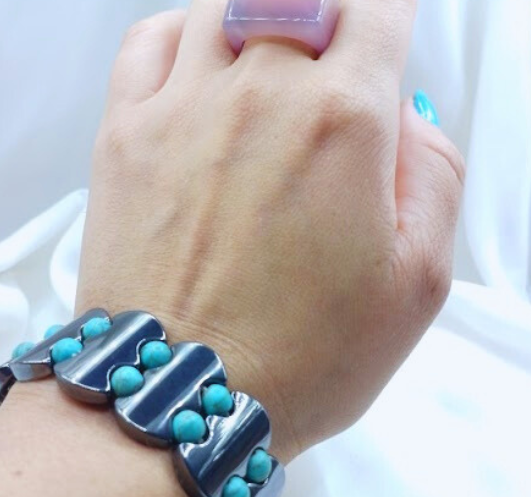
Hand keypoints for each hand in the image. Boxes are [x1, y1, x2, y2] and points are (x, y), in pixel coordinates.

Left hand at [76, 1, 464, 462]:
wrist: (179, 397)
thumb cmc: (297, 361)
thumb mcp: (418, 285)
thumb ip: (434, 177)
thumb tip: (402, 117)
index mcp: (342, 121)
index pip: (378, 5)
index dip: (385, 18)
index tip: (380, 44)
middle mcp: (259, 93)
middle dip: (328, 29)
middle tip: (329, 80)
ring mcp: (180, 108)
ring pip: (224, 4)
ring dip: (259, 24)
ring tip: (270, 75)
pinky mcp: (123, 136)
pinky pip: (151, 42)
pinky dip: (184, 34)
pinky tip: (202, 70)